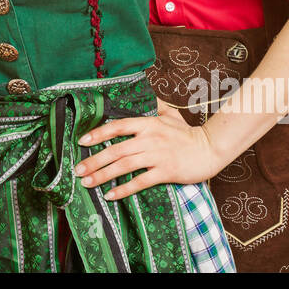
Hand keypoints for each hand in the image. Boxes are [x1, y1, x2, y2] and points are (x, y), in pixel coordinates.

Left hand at [75, 102, 221, 197]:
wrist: (210, 149)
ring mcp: (157, 156)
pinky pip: (140, 182)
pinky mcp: (166, 172)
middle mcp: (150, 138)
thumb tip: (142, 93)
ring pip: (124, 166)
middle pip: (116, 149)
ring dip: (103, 175)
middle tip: (78, 169)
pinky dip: (123, 189)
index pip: (118, 126)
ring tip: (87, 183)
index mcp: (148, 123)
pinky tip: (110, 195)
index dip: (98, 133)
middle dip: (94, 160)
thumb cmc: (188, 133)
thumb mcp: (170, 114)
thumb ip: (154, 105)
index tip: (82, 141)